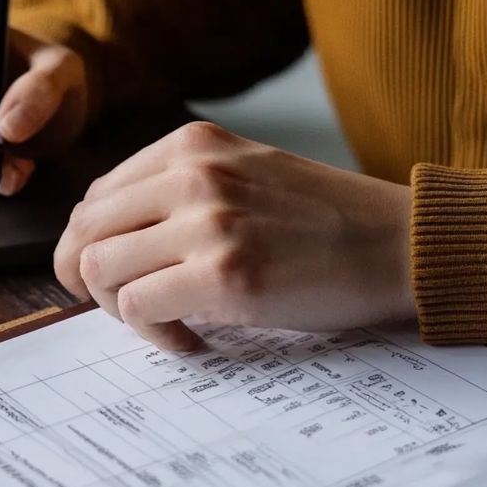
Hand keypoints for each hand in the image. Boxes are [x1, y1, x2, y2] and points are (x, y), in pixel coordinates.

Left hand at [54, 121, 415, 349]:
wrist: (402, 245)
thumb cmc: (325, 222)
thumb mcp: (246, 175)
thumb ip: (179, 192)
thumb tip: (106, 240)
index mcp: (193, 145)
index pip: (97, 198)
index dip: (93, 247)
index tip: (122, 278)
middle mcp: (193, 174)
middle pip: (84, 231)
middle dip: (88, 280)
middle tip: (127, 309)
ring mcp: (209, 222)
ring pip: (99, 268)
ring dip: (120, 309)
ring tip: (166, 323)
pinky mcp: (226, 274)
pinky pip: (139, 307)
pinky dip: (154, 335)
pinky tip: (192, 340)